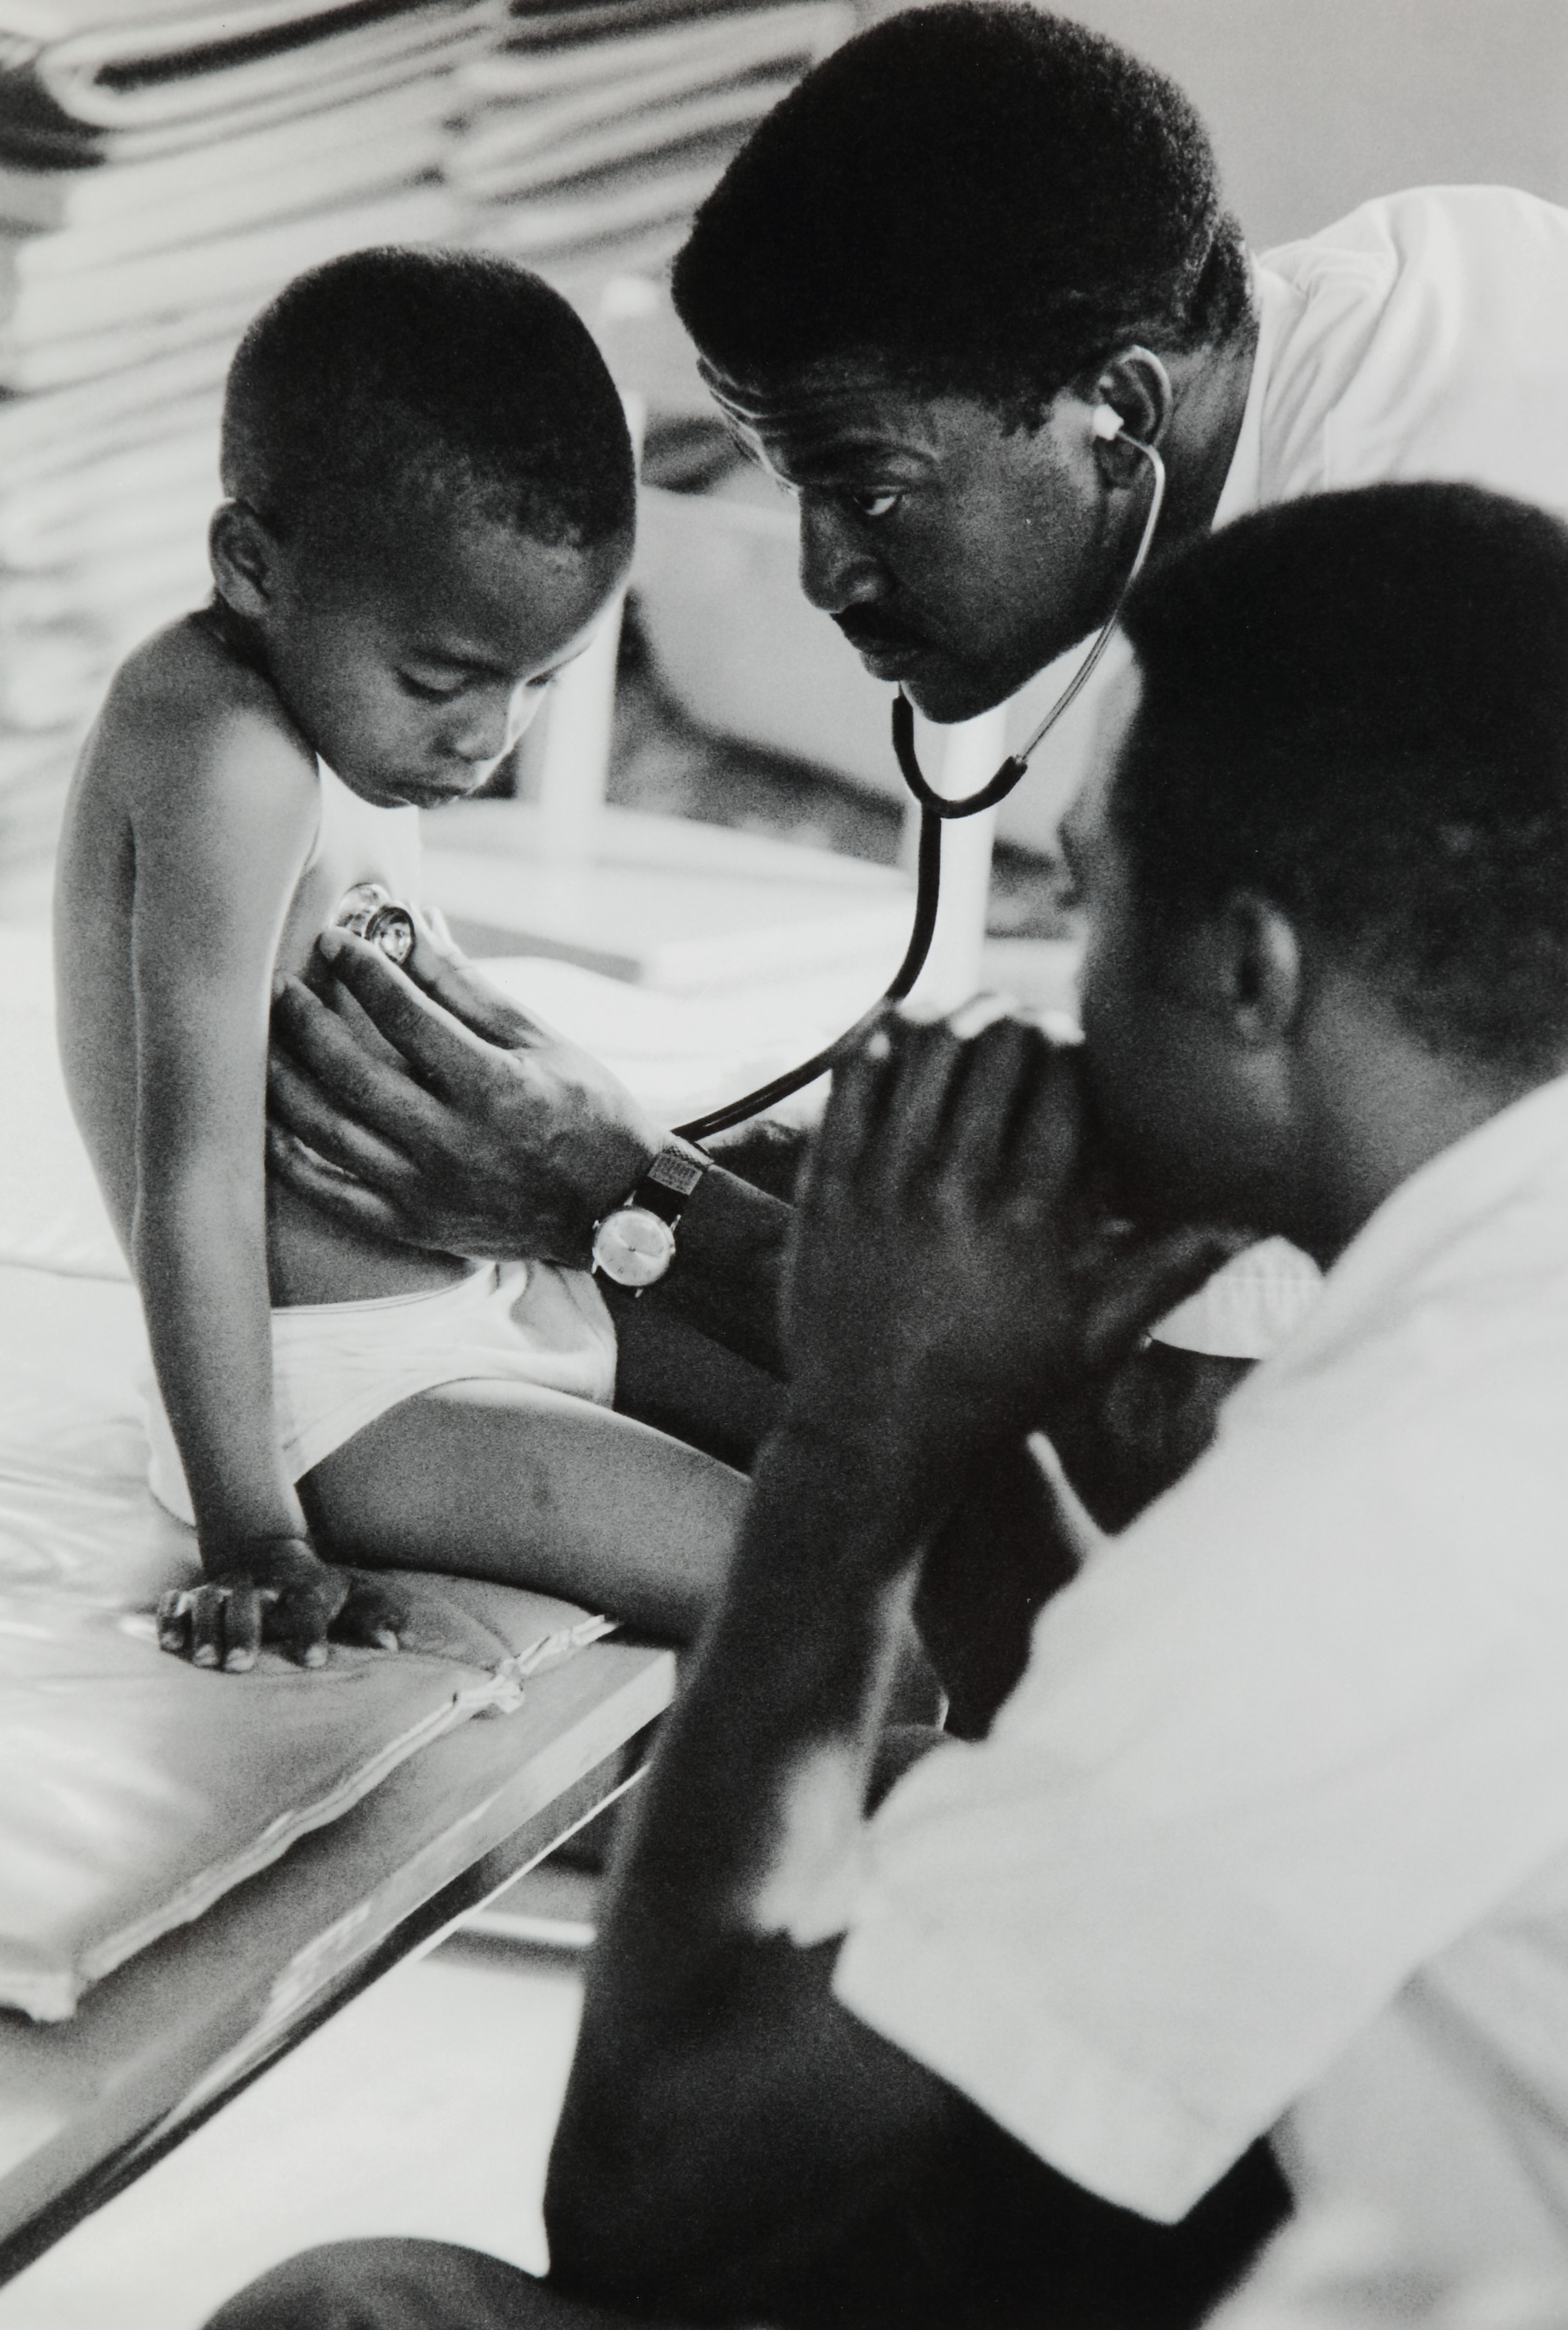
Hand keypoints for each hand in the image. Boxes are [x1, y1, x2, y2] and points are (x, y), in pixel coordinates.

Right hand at [156, 1533, 407, 1672]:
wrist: (270, 1553)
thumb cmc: (317, 1591)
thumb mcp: (351, 1598)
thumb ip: (373, 1618)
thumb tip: (392, 1645)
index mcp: (302, 1586)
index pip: (309, 1606)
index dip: (312, 1632)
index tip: (315, 1661)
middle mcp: (259, 1584)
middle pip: (250, 1600)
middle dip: (245, 1631)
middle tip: (241, 1664)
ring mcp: (223, 1587)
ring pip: (210, 1600)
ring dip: (206, 1628)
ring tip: (205, 1661)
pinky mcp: (193, 1595)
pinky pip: (175, 1602)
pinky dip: (170, 1619)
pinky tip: (169, 1645)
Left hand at [265, 917, 663, 1263]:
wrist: (615, 1208)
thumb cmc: (585, 1112)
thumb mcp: (539, 1039)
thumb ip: (466, 987)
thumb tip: (411, 927)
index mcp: (492, 1087)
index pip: (405, 1016)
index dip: (361, 970)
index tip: (332, 941)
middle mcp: (453, 1143)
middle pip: (351, 1074)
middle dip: (304, 1023)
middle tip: (278, 989)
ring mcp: (427, 1191)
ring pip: (328, 1134)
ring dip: (283, 1084)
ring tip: (264, 1046)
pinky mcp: (413, 1225)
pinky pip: (331, 1196)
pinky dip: (290, 1159)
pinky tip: (268, 1124)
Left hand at [781, 1004, 1240, 1499]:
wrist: (875, 1437)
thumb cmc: (992, 1392)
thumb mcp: (1093, 1341)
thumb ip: (1169, 1272)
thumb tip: (1253, 1225)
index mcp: (1031, 1219)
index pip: (1064, 1084)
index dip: (1075, 1047)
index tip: (1075, 1047)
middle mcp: (958, 1190)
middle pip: (998, 1051)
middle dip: (1020, 1022)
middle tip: (1025, 1023)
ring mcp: (886, 1184)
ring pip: (926, 1052)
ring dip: (956, 1019)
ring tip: (972, 1020)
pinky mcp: (829, 1187)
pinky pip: (852, 1083)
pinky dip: (880, 1045)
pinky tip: (900, 1037)